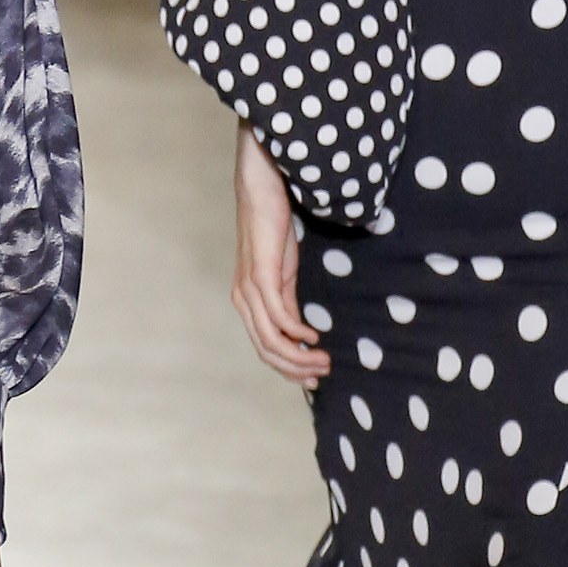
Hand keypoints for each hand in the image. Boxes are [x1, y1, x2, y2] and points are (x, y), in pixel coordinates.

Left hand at [233, 126, 329, 385]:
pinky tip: (313, 335)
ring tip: (323, 360)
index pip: (265, 348)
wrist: (261, 189)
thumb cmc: (274, 228)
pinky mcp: (261, 277)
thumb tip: (304, 332)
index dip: (289, 368)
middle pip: (267, 352)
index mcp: (248, 302)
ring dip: (299, 357)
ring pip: (271, 341)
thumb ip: (289, 300)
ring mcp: (250, 290)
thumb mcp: (285, 272)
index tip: (314, 377)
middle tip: (323, 373)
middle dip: (296, 369)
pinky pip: (277, 317)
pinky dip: (296, 332)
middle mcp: (244, 301)